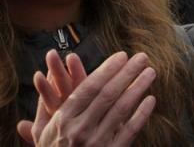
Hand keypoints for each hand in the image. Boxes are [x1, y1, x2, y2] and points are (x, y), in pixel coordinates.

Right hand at [17, 50, 155, 145]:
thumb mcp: (43, 131)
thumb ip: (46, 105)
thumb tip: (47, 77)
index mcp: (63, 120)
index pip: (88, 88)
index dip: (106, 70)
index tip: (122, 56)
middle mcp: (79, 130)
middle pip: (108, 94)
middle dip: (127, 73)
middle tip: (142, 58)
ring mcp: (96, 142)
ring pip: (121, 109)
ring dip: (138, 88)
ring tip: (150, 73)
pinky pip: (130, 131)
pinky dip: (142, 114)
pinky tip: (151, 100)